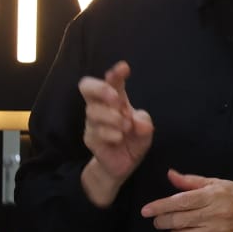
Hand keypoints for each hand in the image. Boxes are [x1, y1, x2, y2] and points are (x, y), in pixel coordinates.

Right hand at [78, 61, 153, 206]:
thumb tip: (138, 122)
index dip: (116, 73)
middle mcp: (101, 106)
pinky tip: (119, 138)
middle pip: (87, 87)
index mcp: (116, 98)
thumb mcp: (145, 130)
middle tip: (118, 99)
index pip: (112, 81)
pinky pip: (96, 132)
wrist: (124, 164)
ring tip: (126, 126)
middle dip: (102, 89)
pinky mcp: (90, 138)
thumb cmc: (134, 139)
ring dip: (112, 117)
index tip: (124, 67)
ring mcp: (93, 122)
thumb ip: (143, 122)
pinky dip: (111, 133)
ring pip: (93, 111)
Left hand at [140, 169, 232, 231]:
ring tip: (179, 227)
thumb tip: (171, 175)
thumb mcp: (220, 183)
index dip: (159, 206)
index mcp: (213, 195)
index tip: (146, 211)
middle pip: (176, 221)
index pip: (179, 201)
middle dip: (162, 221)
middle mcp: (214, 214)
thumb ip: (193, 181)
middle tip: (159, 220)